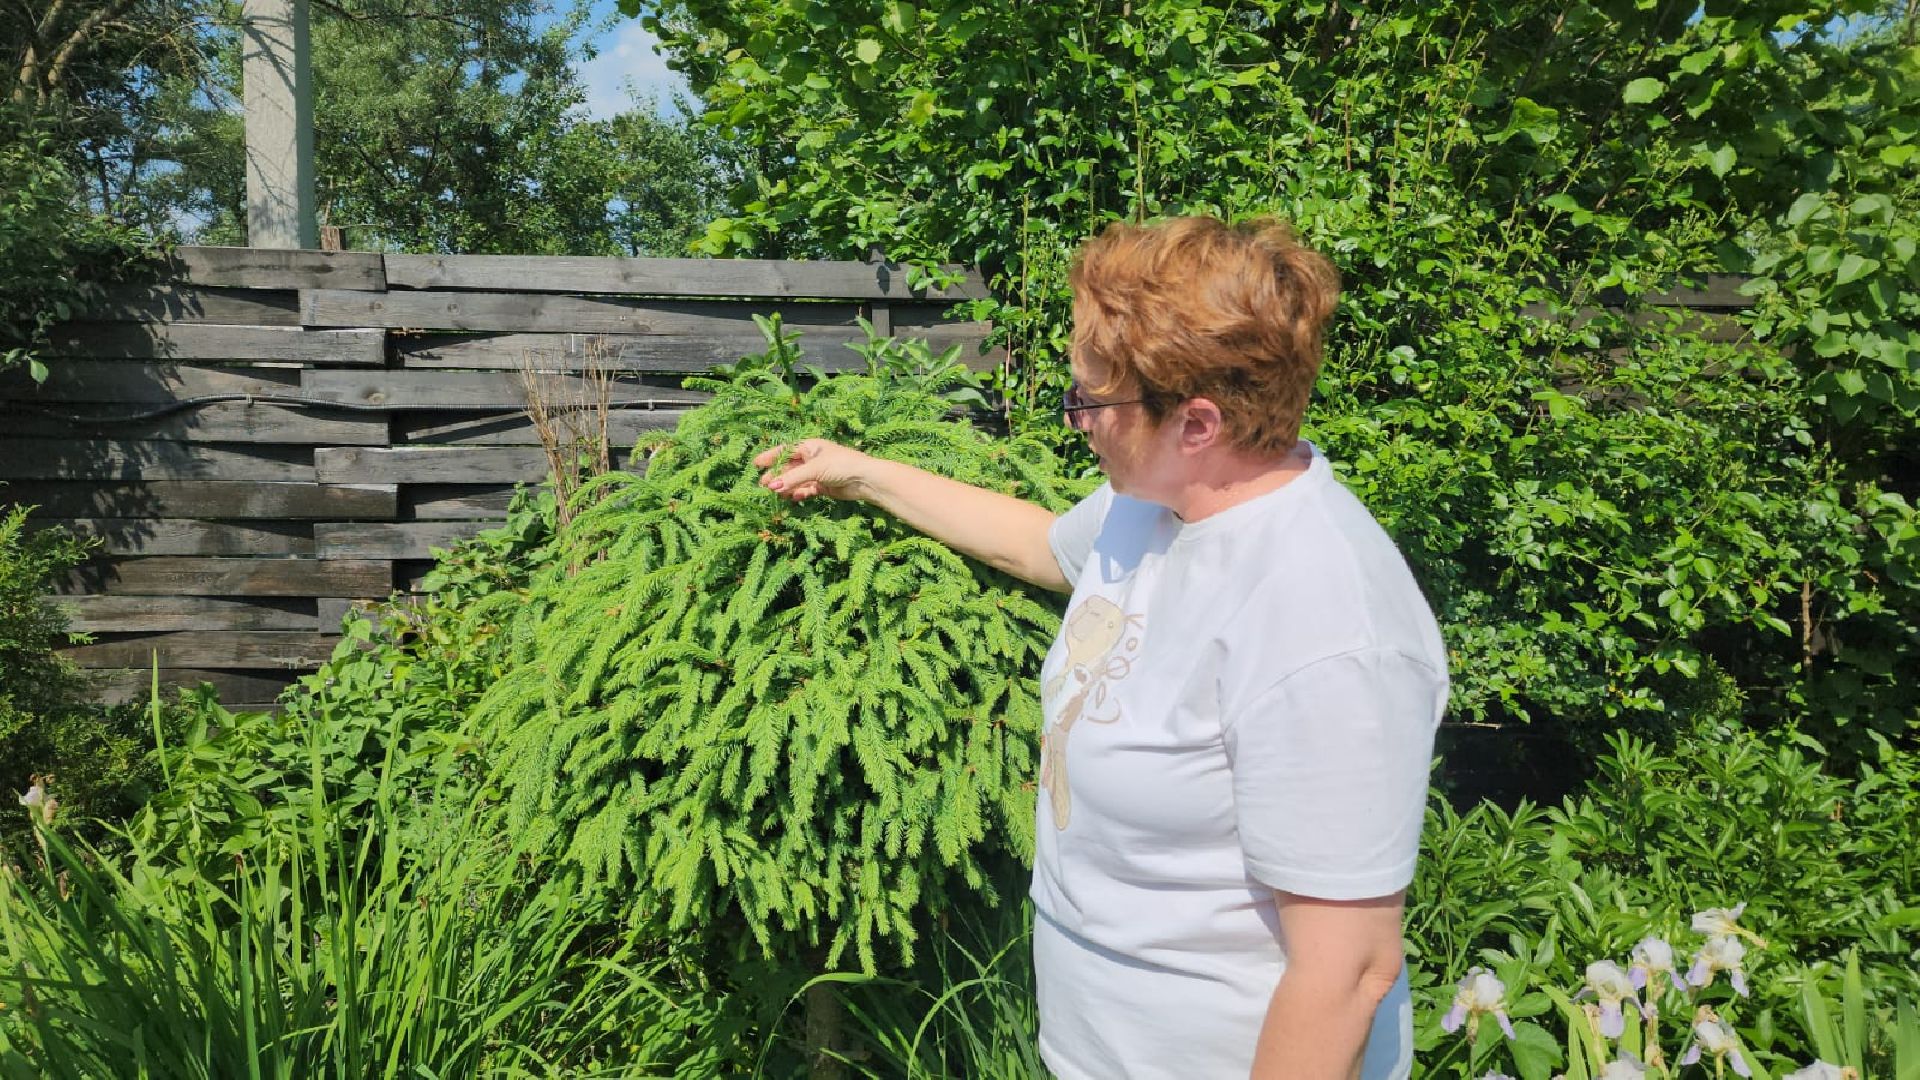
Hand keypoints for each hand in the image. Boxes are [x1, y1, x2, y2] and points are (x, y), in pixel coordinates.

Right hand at [754, 439, 870, 501]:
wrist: (864, 479)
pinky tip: (794, 497)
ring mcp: (818, 473)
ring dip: (787, 486)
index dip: (771, 457)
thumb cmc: (841, 465)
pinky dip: (800, 493)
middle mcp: (813, 458)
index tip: (756, 464)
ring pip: (797, 480)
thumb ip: (792, 478)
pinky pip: (806, 489)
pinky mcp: (823, 486)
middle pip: (790, 467)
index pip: (785, 450)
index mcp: (811, 447)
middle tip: (764, 485)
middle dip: (777, 476)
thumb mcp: (814, 469)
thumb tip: (772, 486)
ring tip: (777, 494)